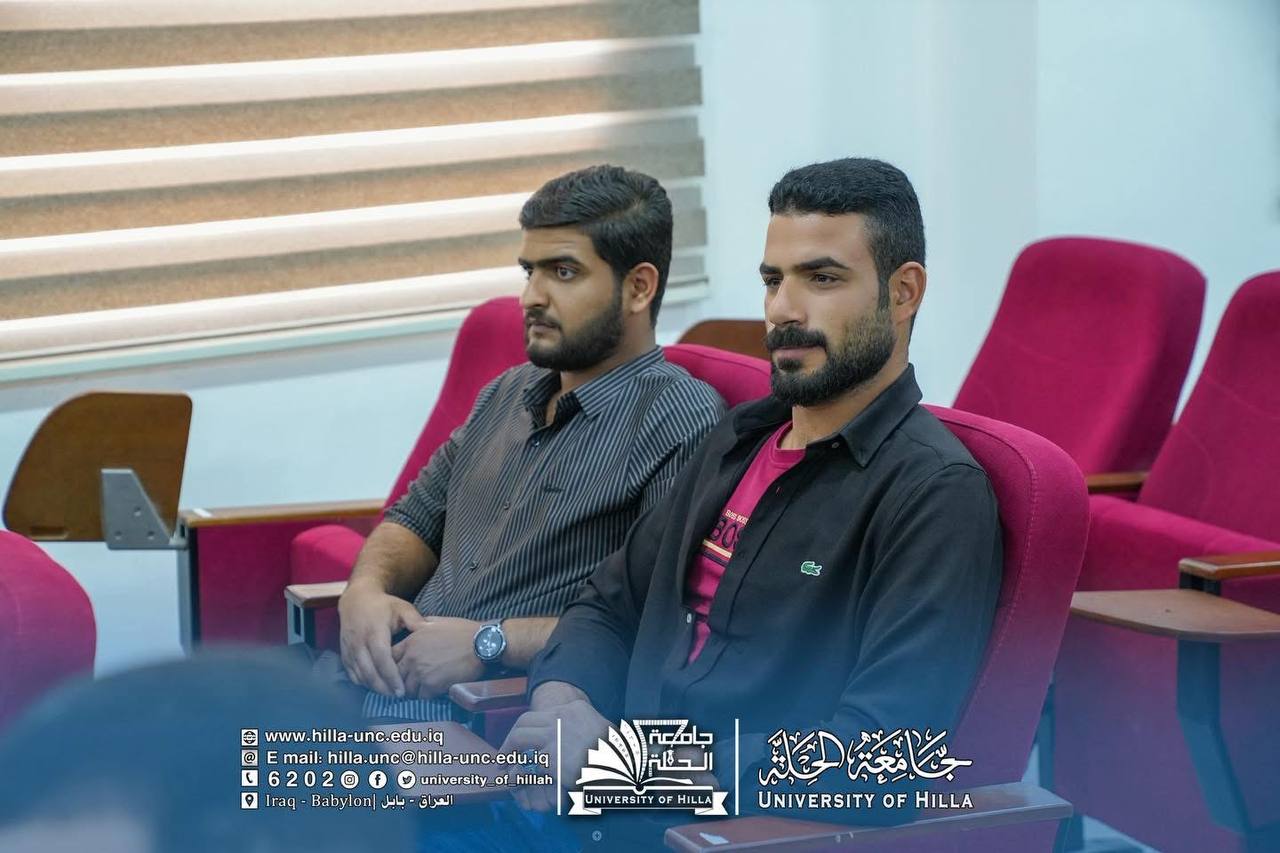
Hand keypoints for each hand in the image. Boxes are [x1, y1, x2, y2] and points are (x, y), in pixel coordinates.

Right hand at [337, 582, 426, 697]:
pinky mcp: (344, 653)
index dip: (391, 677)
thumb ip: (415, 620)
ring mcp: (349, 649)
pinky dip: (363, 683)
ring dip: (374, 687)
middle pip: (369, 672)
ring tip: (389, 694)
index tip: (402, 690)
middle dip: (383, 688)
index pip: (382, 659)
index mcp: (374, 631)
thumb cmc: (383, 605)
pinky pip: (351, 673)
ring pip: (359, 675)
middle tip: (398, 697)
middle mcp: (359, 642)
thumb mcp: (402, 608)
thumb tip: (430, 632)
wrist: (356, 600)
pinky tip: (375, 687)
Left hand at [391, 616, 484, 699]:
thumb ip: (421, 626)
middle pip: (396, 676)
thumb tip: (414, 627)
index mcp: (411, 641)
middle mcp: (412, 657)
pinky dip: (427, 695)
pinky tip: (435, 690)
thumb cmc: (462, 631)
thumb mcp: (437, 622)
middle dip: (402, 679)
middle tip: (411, 682)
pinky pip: (422, 696)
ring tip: (424, 688)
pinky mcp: (432, 685)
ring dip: (414, 690)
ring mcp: (420, 672)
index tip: (401, 668)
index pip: (390, 657)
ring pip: (407, 689)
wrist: (481, 644)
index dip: (394, 663)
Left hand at [501, 697, 610, 812]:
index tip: (522, 742)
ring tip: (503, 765)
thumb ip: (581, 732)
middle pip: (525, 720)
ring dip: (507, 750)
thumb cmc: (618, 756)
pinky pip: (527, 763)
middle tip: (504, 754)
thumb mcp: (601, 734)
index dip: (529, 729)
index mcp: (576, 710)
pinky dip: (519, 773)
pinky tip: (518, 781)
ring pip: (519, 736)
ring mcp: (555, 735)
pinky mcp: (551, 757)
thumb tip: (568, 743)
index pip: (543, 714)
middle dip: (511, 736)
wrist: (626, 767)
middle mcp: (562, 717)